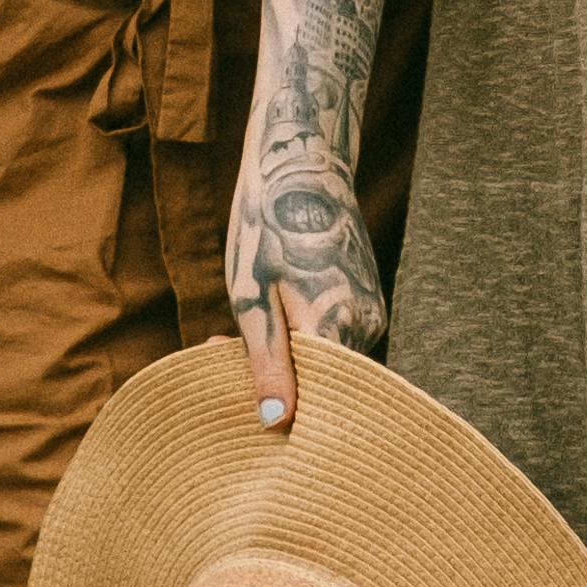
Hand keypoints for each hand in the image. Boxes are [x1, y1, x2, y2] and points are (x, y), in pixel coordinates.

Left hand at [224, 169, 384, 431]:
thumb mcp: (252, 298)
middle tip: (216, 349)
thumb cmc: (267, 227)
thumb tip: (276, 422)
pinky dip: (296, 335)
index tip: (229, 391)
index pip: (313, 399)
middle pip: (318, 381)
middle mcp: (366, 325)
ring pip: (323, 359)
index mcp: (337, 327)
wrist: (302, 164)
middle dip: (269, 377)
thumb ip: (267, 363)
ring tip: (230, 327)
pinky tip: (263, 310)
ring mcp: (370, 311)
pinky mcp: (365, 300)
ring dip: (280, 354)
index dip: (270, 402)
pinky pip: (331, 336)